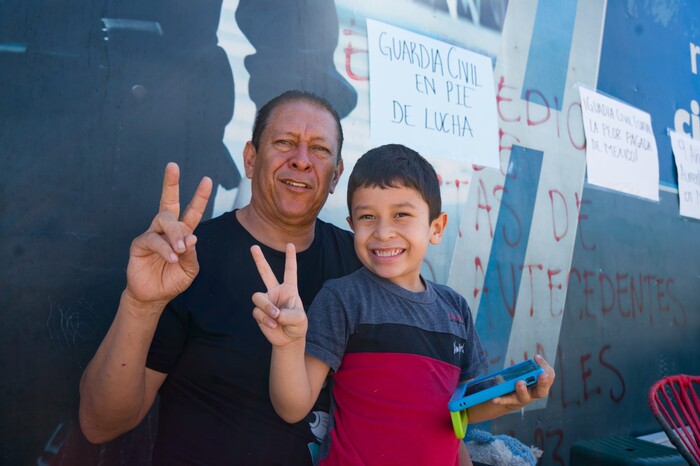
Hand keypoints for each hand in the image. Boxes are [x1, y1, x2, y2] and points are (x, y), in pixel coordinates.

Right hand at [124, 162, 211, 309]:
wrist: (154, 296)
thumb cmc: (173, 280)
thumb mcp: (190, 269)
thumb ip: (192, 254)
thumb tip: (192, 237)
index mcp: (183, 232)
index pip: (192, 211)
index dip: (200, 196)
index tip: (207, 180)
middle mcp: (167, 229)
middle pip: (169, 201)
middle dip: (171, 183)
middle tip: (173, 165)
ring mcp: (152, 234)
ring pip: (165, 220)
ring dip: (175, 234)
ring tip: (180, 249)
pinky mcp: (140, 243)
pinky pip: (153, 240)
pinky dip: (164, 248)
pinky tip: (171, 257)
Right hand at [250, 243, 307, 346]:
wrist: (288, 339)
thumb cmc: (297, 326)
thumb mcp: (299, 319)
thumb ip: (287, 314)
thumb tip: (273, 312)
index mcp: (289, 289)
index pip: (290, 271)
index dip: (290, 258)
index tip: (290, 244)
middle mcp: (276, 292)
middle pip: (265, 272)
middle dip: (259, 259)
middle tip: (253, 246)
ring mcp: (266, 301)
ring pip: (258, 297)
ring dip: (266, 307)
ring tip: (276, 316)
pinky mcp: (259, 312)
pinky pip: (257, 312)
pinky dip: (265, 319)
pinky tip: (272, 325)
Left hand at [491, 354, 555, 409]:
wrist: (512, 399)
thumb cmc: (524, 384)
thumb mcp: (530, 375)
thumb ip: (534, 367)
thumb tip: (537, 357)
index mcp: (541, 386)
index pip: (549, 377)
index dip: (546, 369)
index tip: (538, 360)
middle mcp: (534, 394)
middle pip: (541, 391)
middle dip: (542, 383)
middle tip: (542, 375)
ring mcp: (522, 399)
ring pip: (524, 396)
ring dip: (522, 389)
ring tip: (519, 382)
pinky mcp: (511, 402)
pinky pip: (506, 401)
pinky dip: (501, 400)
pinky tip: (494, 399)